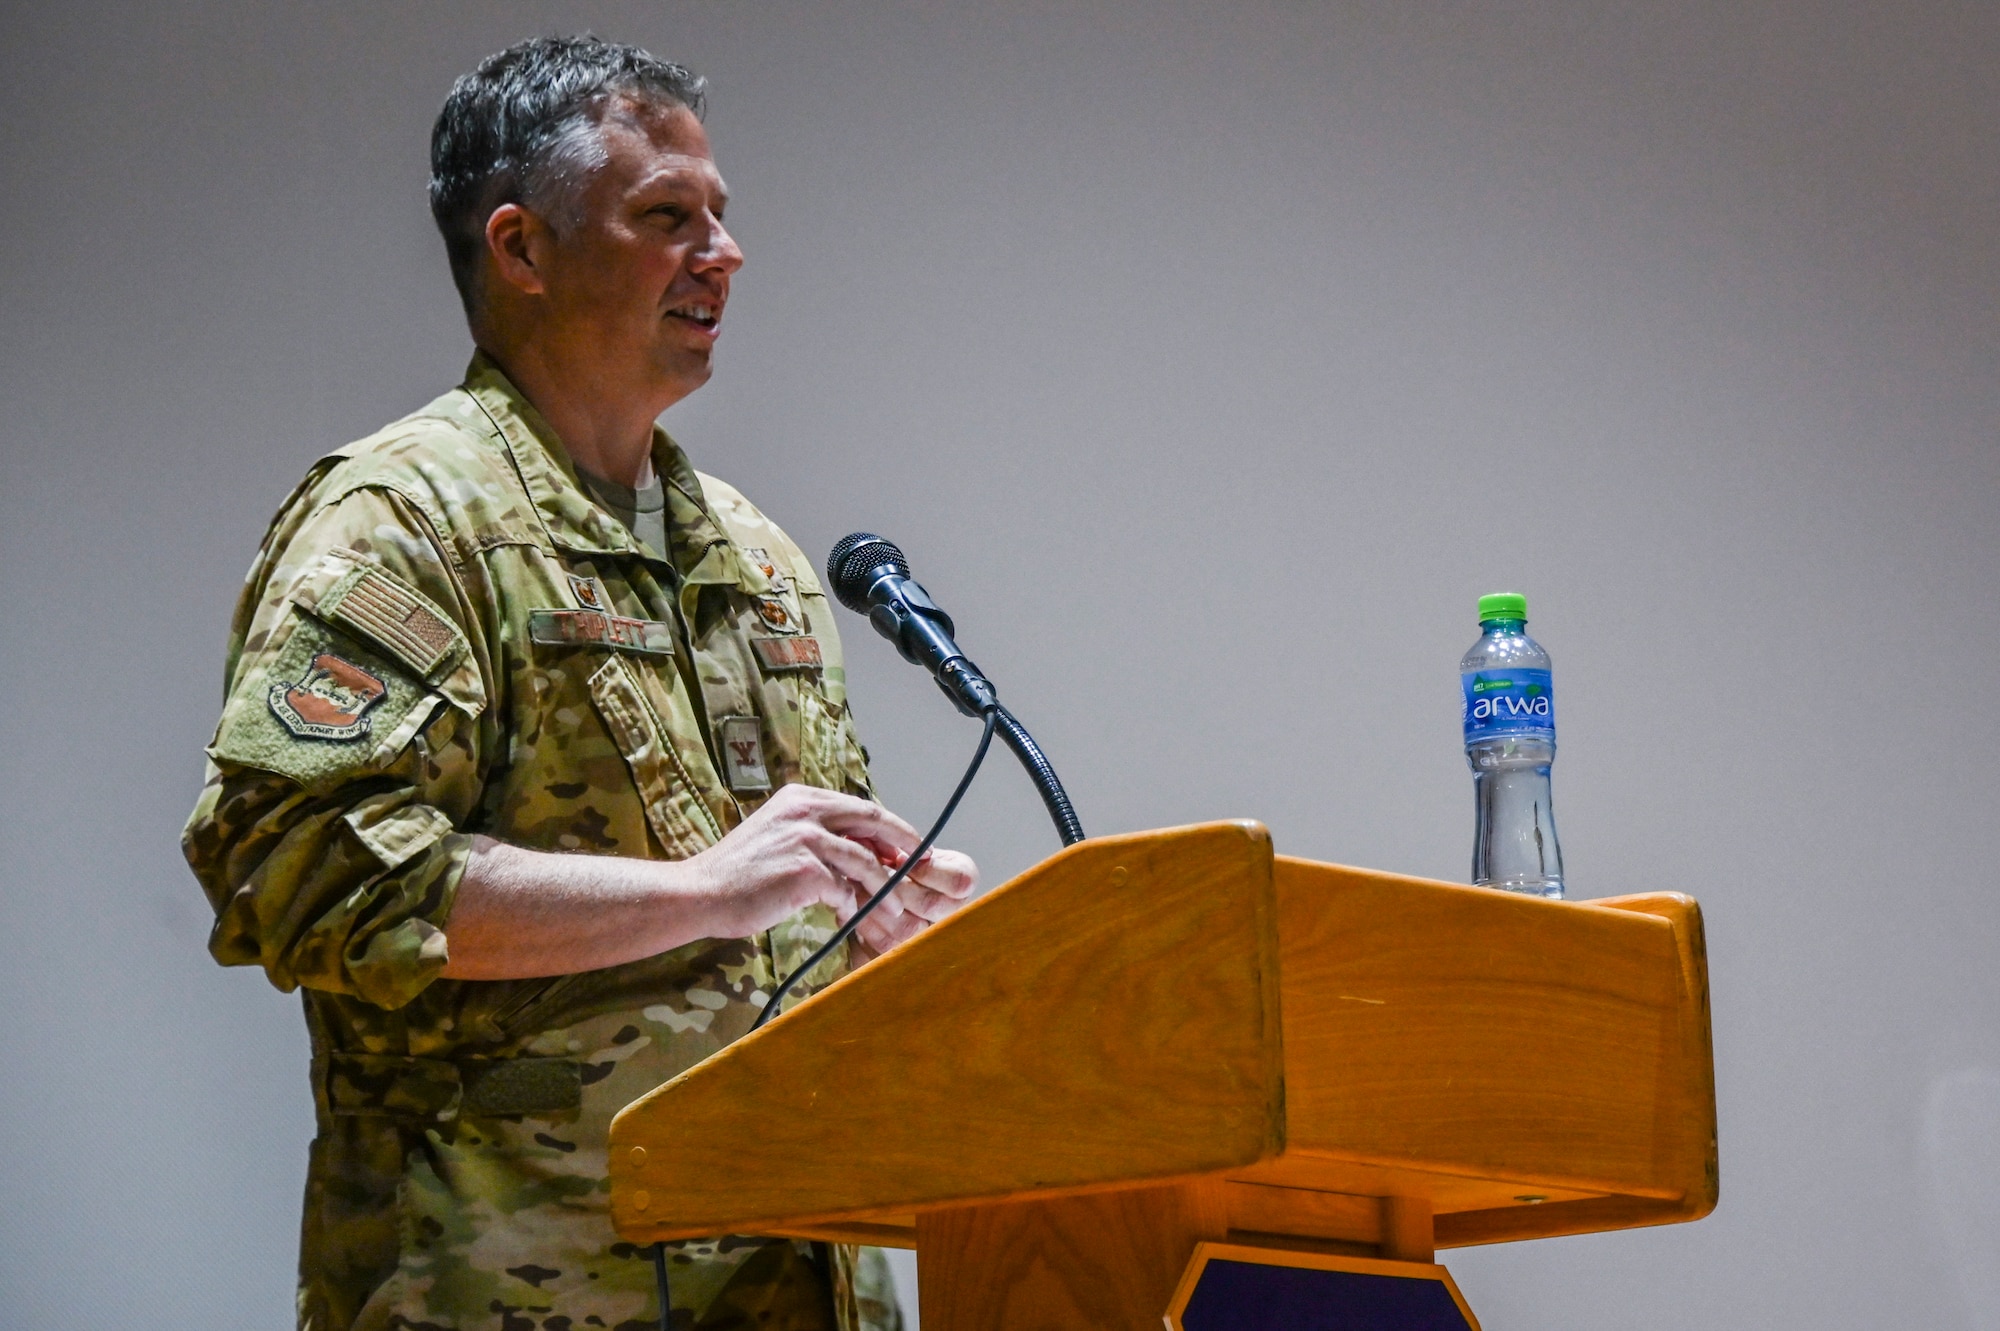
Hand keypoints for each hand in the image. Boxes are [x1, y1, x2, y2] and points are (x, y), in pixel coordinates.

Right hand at [678, 785, 975, 950]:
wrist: (700, 893)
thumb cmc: (739, 873)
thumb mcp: (778, 835)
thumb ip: (816, 835)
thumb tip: (860, 851)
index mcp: (800, 797)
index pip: (860, 806)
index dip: (890, 826)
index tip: (908, 845)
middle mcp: (805, 811)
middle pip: (873, 821)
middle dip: (904, 844)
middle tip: (922, 864)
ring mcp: (805, 838)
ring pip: (865, 861)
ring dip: (885, 887)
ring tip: (895, 907)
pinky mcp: (804, 870)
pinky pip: (845, 889)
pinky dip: (854, 906)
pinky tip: (853, 919)